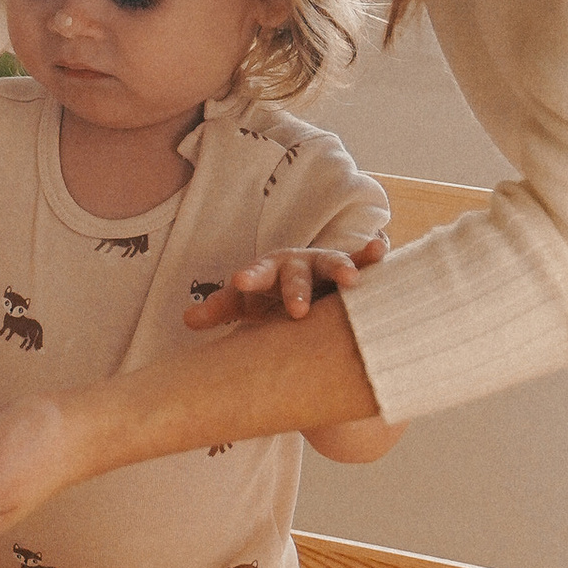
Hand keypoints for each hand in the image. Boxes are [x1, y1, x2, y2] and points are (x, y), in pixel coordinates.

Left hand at [184, 230, 388, 330]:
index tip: (240, 282)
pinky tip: (380, 249)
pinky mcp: (352, 271)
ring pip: (332, 265)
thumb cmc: (271, 299)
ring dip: (342, 269)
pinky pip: (363, 261)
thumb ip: (221, 308)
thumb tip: (187, 318)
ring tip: (351, 280)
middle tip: (297, 310)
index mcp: (268, 273)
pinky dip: (371, 255)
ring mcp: (325, 267)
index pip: (256, 274)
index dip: (249, 278)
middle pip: (295, 275)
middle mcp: (297, 266)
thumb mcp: (247, 305)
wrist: (308, 292)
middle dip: (296, 290)